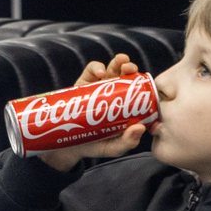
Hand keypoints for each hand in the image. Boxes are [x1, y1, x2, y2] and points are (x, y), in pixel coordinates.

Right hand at [38, 53, 146, 171]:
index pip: (137, 91)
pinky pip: (91, 71)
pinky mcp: (82, 84)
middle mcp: (113, 94)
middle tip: (130, 69)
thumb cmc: (94, 145)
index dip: (142, 84)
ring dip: (118, 62)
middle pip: (125, 75)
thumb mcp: (114, 148)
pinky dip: (96, 67)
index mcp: (125, 106)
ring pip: (111, 69)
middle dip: (130, 67)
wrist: (66, 146)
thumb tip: (140, 127)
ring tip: (121, 63)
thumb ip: (127, 142)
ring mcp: (98, 88)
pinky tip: (100, 73)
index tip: (144, 84)